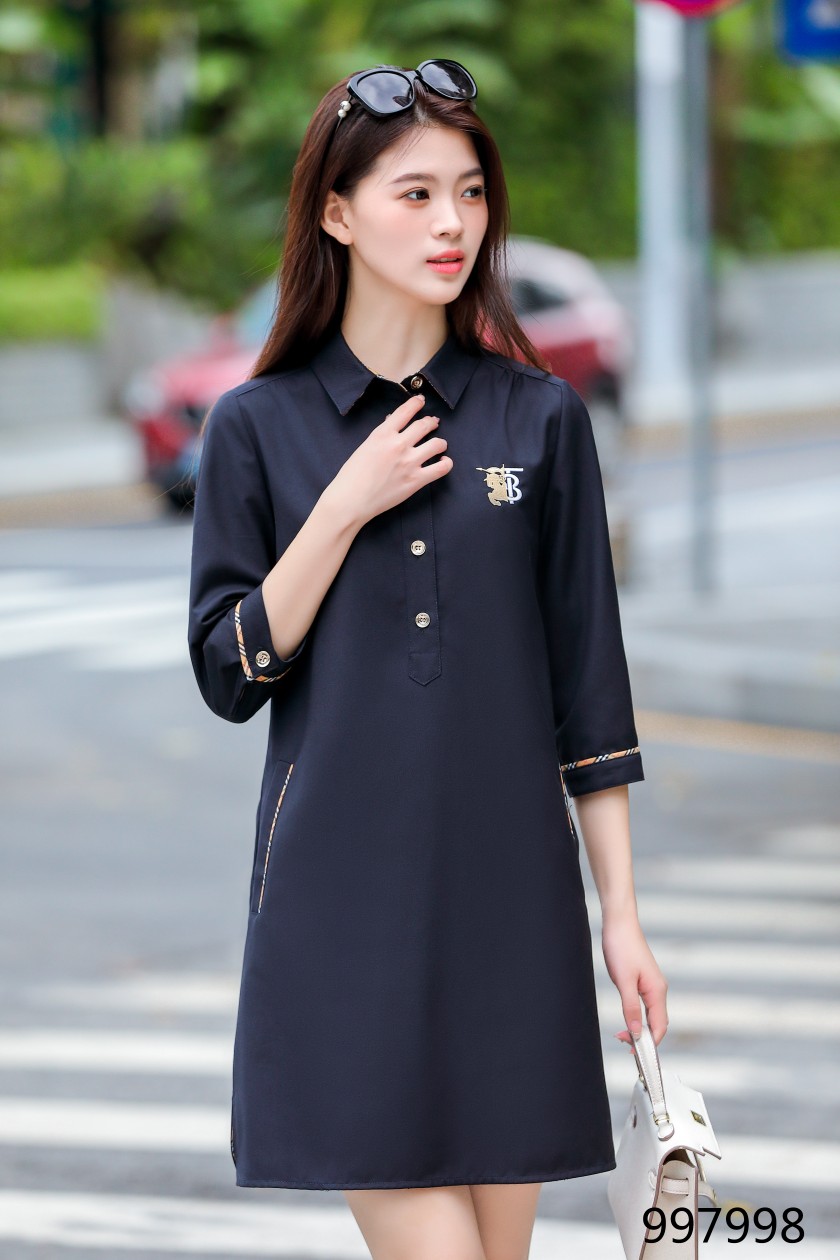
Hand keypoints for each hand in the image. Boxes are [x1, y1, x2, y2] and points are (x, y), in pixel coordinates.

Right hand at [327, 394, 451, 527]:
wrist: (351, 500)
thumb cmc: (352, 476)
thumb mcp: (365, 447)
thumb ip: (381, 435)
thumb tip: (393, 425)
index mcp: (383, 434)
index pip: (406, 411)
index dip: (416, 403)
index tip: (421, 401)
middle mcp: (399, 444)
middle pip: (424, 425)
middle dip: (430, 422)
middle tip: (433, 423)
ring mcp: (410, 462)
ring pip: (437, 444)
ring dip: (441, 442)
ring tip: (440, 444)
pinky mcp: (416, 480)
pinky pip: (441, 469)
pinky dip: (446, 463)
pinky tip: (444, 462)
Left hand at [601, 911, 668, 1048]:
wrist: (618, 923)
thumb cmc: (622, 947)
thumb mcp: (624, 981)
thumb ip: (631, 1008)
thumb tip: (637, 1033)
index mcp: (657, 991)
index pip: (659, 1027)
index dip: (650, 1044)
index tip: (635, 1053)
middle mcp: (658, 989)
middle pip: (657, 1023)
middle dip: (644, 1038)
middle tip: (623, 1044)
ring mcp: (651, 985)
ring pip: (651, 1015)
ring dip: (640, 1028)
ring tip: (622, 1036)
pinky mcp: (643, 980)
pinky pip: (645, 1005)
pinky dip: (638, 1017)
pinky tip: (628, 1019)